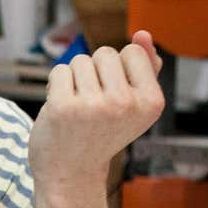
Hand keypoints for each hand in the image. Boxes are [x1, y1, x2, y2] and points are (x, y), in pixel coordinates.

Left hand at [29, 31, 163, 207]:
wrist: (70, 173)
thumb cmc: (101, 134)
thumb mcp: (133, 104)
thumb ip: (144, 68)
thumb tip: (143, 34)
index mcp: (152, 102)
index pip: (132, 51)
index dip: (118, 69)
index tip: (114, 97)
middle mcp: (125, 104)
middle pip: (105, 53)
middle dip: (95, 72)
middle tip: (93, 106)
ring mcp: (93, 106)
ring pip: (80, 61)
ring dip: (74, 79)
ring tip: (78, 108)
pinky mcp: (62, 107)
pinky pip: (59, 71)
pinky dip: (56, 85)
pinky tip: (60, 109)